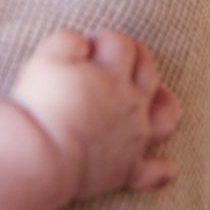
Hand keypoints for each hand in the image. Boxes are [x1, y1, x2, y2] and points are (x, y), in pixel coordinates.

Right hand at [10, 28, 180, 200]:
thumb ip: (66, 41)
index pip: (118, 43)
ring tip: (156, 96)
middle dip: (136, 57)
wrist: (45, 154)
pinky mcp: (128, 169)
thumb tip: (80, 41)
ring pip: (166, 116)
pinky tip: (163, 163)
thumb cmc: (43, 103)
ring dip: (164, 103)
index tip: (84, 44)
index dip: (102, 38)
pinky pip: (157, 171)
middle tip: (117, 55)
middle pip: (147, 71)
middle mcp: (131, 103)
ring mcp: (134, 137)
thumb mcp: (47, 58)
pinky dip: (162, 167)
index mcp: (111, 74)